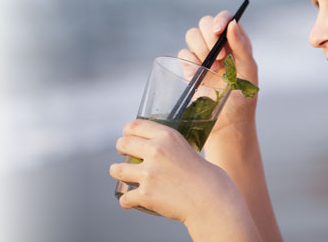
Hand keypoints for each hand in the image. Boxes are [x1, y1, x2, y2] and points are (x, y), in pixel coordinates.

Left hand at [109, 119, 234, 221]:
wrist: (211, 199)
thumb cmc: (205, 175)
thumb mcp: (187, 147)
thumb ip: (169, 145)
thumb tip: (153, 145)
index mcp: (167, 136)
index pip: (134, 125)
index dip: (127, 131)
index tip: (127, 136)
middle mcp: (156, 151)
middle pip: (122, 144)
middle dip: (121, 148)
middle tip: (124, 154)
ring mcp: (149, 174)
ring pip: (116, 170)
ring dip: (117, 172)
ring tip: (121, 174)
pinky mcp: (146, 195)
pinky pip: (125, 198)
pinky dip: (127, 201)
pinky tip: (130, 201)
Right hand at [179, 11, 257, 137]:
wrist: (227, 125)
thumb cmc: (243, 100)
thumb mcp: (249, 73)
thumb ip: (242, 47)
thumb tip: (233, 24)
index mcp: (236, 43)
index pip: (226, 19)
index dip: (220, 19)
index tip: (219, 31)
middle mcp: (218, 46)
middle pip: (205, 23)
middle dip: (209, 36)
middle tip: (220, 56)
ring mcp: (202, 56)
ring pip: (192, 35)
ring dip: (200, 48)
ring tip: (213, 68)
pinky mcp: (189, 68)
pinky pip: (183, 53)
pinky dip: (190, 61)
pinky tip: (201, 76)